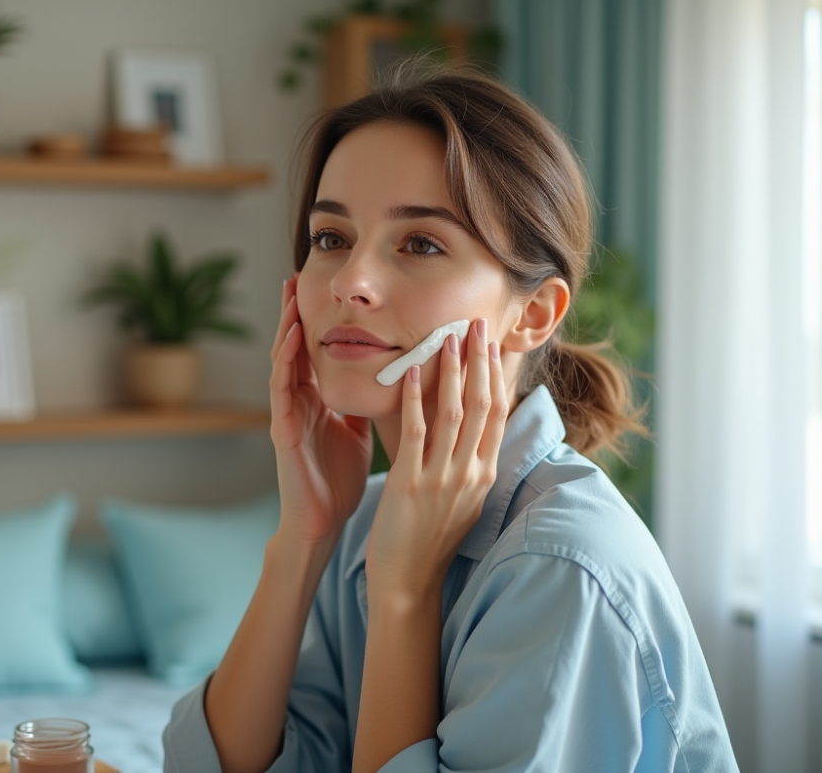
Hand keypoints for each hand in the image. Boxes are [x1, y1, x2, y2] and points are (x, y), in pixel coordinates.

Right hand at [269, 274, 372, 547]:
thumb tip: (390, 378)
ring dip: (285, 326)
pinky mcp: (282, 429)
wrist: (322, 522)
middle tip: (295, 276)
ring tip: (290, 294)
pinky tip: (294, 336)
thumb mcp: (357, 432)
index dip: (314, 320)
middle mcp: (297, 402)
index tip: (318, 289)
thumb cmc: (337, 481)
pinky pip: (281, 387)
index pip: (311, 351)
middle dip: (292, 312)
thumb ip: (363, 404)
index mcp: (314, 401)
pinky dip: (286, 360)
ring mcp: (286, 413)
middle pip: (292, 347)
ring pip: (282, 360)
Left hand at [365, 318, 508, 602]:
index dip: (497, 374)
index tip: (494, 342)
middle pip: (483, 405)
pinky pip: (416, 433)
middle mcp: (470, 473)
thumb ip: (466, 463)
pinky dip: (416, 399)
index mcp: (483, 474)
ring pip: (454, 413)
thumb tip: (468, 430)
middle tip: (478, 323)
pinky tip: (413, 372)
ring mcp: (443, 478)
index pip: (497, 413)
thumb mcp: (460, 498)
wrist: (408, 582)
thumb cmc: (428, 539)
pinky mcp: (412, 484)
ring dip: (453, 370)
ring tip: (449, 335)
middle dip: (481, 361)